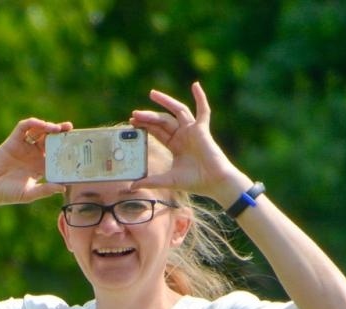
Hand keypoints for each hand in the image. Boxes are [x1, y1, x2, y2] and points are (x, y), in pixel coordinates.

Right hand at [0, 117, 72, 207]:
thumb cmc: (7, 194)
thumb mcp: (29, 193)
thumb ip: (45, 190)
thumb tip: (63, 187)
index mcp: (39, 167)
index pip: (56, 154)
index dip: (66, 149)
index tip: (76, 147)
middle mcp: (33, 154)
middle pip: (50, 140)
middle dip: (61, 134)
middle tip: (71, 131)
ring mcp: (23, 146)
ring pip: (39, 131)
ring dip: (49, 127)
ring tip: (58, 129)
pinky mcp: (13, 140)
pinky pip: (24, 127)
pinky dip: (34, 123)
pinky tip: (42, 125)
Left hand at [128, 83, 246, 202]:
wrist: (213, 182)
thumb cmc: (194, 181)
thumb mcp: (168, 180)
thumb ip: (150, 181)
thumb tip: (132, 186)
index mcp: (175, 145)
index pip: (157, 131)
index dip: (145, 126)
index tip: (132, 121)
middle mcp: (183, 135)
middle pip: (163, 120)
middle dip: (148, 116)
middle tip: (134, 113)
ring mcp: (193, 131)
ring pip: (178, 111)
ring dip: (166, 101)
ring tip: (152, 94)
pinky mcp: (202, 129)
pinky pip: (203, 111)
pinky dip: (201, 97)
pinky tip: (195, 85)